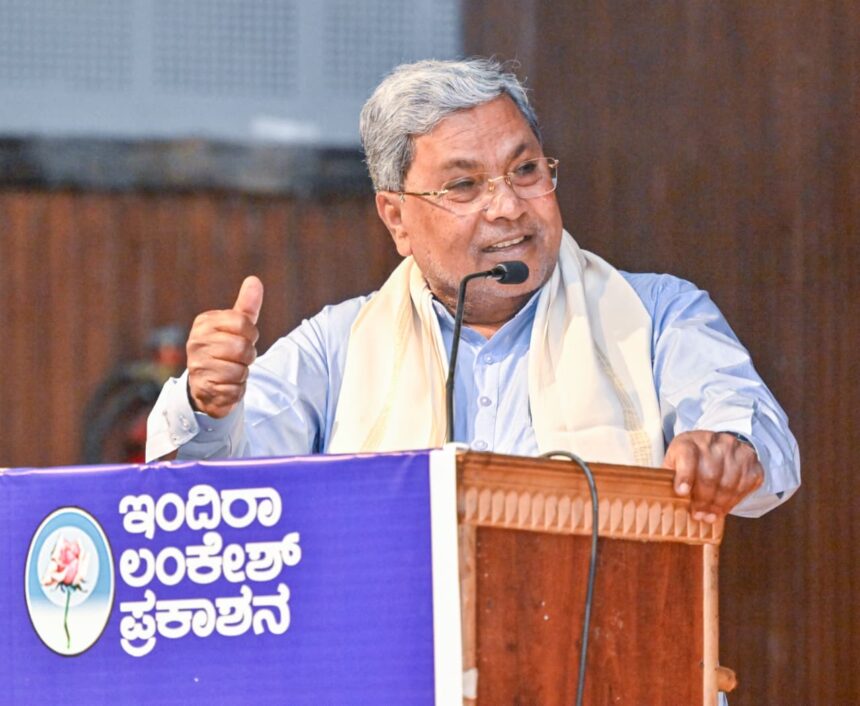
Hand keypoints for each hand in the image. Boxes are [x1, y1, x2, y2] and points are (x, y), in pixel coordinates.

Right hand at [186, 276, 263, 417]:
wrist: (206, 384)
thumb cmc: (224, 349)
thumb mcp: (235, 326)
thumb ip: (246, 306)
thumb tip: (254, 280)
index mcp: (204, 323)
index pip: (243, 323)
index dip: (250, 334)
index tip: (243, 338)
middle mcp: (196, 342)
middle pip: (243, 347)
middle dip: (248, 355)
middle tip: (237, 358)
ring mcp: (198, 366)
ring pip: (241, 369)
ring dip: (243, 372)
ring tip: (230, 370)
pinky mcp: (204, 388)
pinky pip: (236, 387)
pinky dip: (237, 388)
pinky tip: (226, 384)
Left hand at [663, 430, 763, 522]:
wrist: (717, 445)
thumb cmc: (690, 458)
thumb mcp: (675, 462)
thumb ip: (670, 477)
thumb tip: (663, 500)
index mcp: (689, 441)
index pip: (687, 455)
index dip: (685, 475)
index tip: (682, 492)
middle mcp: (713, 441)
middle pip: (710, 474)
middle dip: (703, 499)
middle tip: (698, 515)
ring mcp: (735, 448)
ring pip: (730, 481)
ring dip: (720, 503)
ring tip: (710, 515)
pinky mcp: (751, 459)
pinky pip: (747, 483)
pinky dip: (735, 500)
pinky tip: (725, 507)